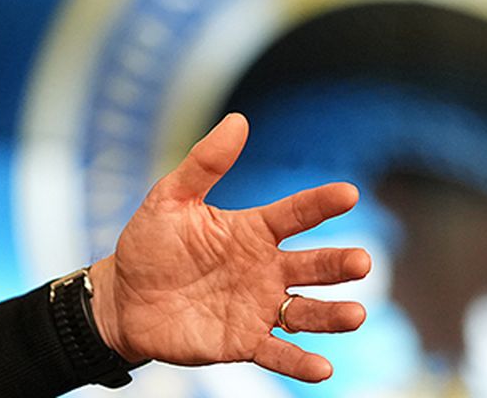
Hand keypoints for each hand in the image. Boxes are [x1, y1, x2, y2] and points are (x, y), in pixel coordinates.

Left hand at [89, 113, 369, 382]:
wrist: (124, 298)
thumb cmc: (150, 244)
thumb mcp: (170, 198)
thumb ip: (205, 163)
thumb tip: (238, 120)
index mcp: (251, 231)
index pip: (294, 214)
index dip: (320, 204)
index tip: (348, 193)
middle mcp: (265, 269)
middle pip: (312, 266)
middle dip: (338, 264)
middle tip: (362, 261)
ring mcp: (258, 307)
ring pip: (306, 312)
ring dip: (332, 315)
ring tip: (356, 314)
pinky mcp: (244, 343)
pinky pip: (278, 353)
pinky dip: (300, 362)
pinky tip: (322, 367)